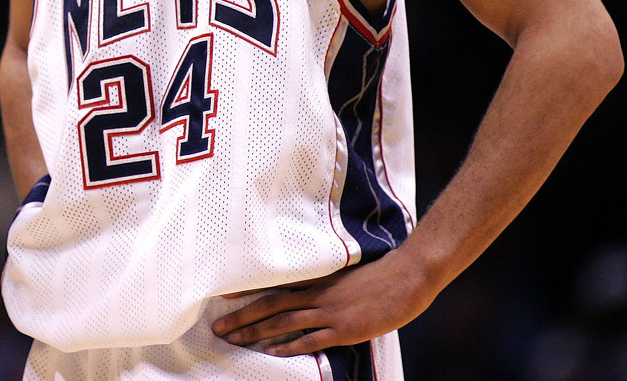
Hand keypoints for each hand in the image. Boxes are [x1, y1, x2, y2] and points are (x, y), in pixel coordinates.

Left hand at [210, 250, 433, 356]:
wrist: (407, 276)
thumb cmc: (380, 274)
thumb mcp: (346, 274)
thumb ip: (326, 282)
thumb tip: (309, 289)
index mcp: (317, 279)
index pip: (274, 283)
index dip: (248, 289)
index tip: (224, 295)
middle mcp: (318, 294)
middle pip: (270, 304)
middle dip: (242, 317)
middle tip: (219, 327)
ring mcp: (330, 312)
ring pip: (284, 322)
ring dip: (256, 332)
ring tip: (234, 340)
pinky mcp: (345, 329)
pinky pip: (312, 340)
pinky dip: (291, 346)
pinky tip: (273, 352)